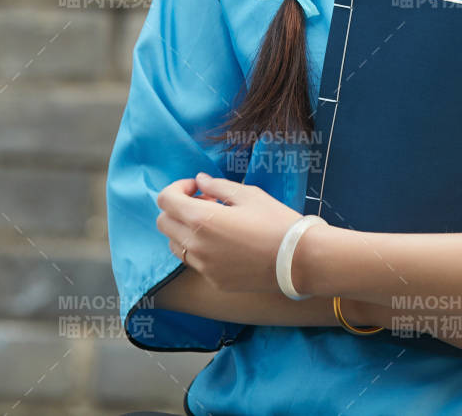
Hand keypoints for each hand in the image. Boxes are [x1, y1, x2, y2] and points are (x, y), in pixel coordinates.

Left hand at [155, 173, 304, 293]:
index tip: (197, 187)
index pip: (165, 200)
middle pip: (163, 223)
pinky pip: (194, 262)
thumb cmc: (276, 221)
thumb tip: (200, 181)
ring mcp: (203, 266)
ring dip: (184, 229)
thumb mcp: (249, 195)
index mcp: (202, 219)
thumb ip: (218, 186)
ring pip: (175, 244)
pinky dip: (199, 248)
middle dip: (178, 208)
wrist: (298, 261)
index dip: (177, 188)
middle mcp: (196, 245)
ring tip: (213, 223)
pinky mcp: (213, 280)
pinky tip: (224, 243)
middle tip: (205, 202)